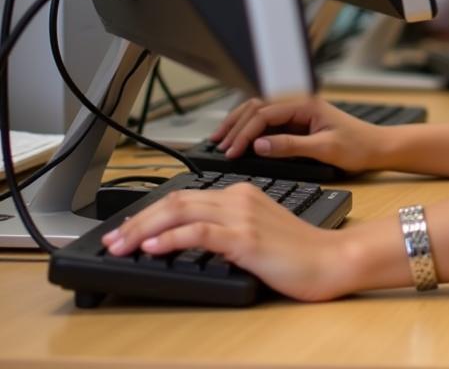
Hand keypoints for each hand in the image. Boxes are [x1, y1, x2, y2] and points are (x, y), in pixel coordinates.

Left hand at [101, 183, 353, 300]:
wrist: (332, 259)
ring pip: (181, 212)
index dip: (150, 212)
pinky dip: (171, 238)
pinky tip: (152, 247)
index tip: (126, 230)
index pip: (185, 196)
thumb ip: (229, 228)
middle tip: (112, 238)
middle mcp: (239, 198)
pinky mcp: (247, 239)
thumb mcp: (259, 232)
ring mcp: (243, 217)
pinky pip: (200, 232)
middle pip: (176, 201)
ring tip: (120, 244)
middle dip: (137, 220)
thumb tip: (191, 239)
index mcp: (242, 194)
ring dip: (143, 229)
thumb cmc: (300, 252)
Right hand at [210, 96, 381, 173]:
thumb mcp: (324, 149)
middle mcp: (300, 103)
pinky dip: (252, 130)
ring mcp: (299, 111)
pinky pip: (269, 122)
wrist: (378, 147)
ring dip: (240, 124)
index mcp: (306, 103)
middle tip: (217, 144)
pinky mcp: (299, 122)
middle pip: (257, 107)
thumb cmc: (358, 146)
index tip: (231, 150)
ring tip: (220, 139)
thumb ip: (290, 146)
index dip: (245, 132)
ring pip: (260, 111)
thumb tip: (259, 145)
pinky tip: (241, 139)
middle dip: (235, 124)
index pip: (265, 113)